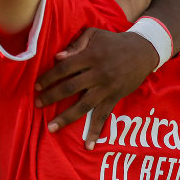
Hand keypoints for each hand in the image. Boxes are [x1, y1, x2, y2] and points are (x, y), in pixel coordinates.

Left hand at [36, 28, 158, 147]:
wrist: (143, 51)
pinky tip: (88, 145)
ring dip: (66, 117)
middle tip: (37, 104)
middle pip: (70, 88)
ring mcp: (106, 88)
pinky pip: (103, 116)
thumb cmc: (114, 41)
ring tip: (51, 127)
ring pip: (83, 105)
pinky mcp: (114, 98)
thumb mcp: (94, 35)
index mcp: (90, 57)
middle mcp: (97, 74)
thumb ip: (76, 45)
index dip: (49, 77)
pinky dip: (95, 131)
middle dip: (52, 97)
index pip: (64, 69)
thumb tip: (58, 57)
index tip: (37, 86)